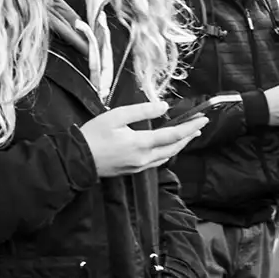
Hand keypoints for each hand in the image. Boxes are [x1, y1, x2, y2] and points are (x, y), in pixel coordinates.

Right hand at [81, 102, 206, 177]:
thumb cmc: (92, 136)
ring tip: (187, 136)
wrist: (75, 159)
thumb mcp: (116, 117)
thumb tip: (163, 107)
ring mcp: (138, 166)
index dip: (190, 127)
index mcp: (141, 143)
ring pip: (166, 157)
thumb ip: (142, 111)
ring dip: (179, 145)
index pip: (173, 135)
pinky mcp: (132, 170)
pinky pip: (156, 162)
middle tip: (199, 127)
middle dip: (188, 136)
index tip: (203, 120)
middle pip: (174, 148)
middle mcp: (144, 158)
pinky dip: (167, 153)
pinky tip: (167, 148)